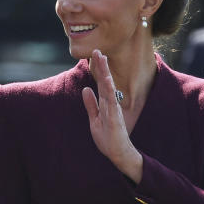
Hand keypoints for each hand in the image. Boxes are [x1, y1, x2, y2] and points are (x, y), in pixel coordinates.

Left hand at [82, 50, 142, 182]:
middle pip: (105, 81)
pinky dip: (110, 91)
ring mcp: (113, 109)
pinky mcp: (114, 117)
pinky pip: (112, 101)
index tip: (95, 55)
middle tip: (97, 50)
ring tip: (102, 60)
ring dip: (105, 74)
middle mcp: (110, 103)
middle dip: (101, 66)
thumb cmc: (108, 137)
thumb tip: (86, 89)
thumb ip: (91, 104)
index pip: (100, 83)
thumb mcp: (95, 119)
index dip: (98, 69)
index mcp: (105, 103)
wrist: (117, 153)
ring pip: (109, 88)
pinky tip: (107, 81)